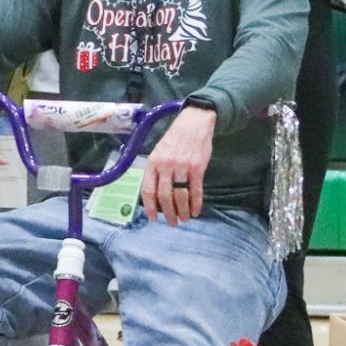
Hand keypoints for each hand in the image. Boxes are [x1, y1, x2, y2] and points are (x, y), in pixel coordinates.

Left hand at [141, 105, 215, 224]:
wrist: (194, 123)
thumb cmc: (175, 138)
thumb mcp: (159, 151)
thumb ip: (156, 170)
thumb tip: (154, 194)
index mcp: (153, 162)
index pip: (148, 189)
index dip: (150, 206)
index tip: (152, 218)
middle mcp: (166, 165)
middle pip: (165, 196)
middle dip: (168, 213)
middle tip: (172, 223)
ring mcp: (182, 166)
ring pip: (180, 196)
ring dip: (182, 211)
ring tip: (184, 219)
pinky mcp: (197, 167)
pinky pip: (196, 190)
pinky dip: (196, 203)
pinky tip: (196, 211)